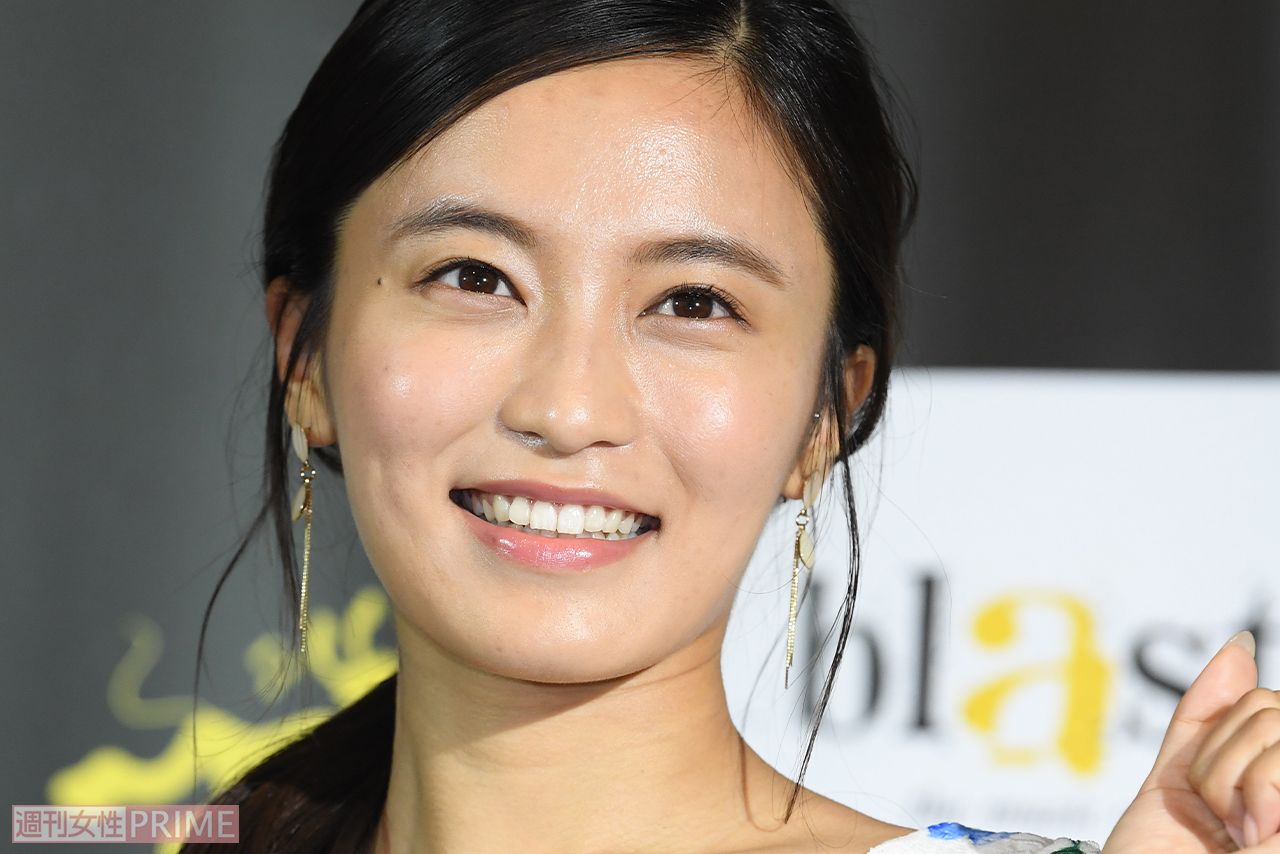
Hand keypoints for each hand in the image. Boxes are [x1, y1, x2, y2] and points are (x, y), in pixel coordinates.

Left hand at [1105, 631, 1279, 851]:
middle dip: (1224, 761)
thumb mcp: (1177, 784)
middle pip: (1273, 709)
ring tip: (1234, 837)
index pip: (1268, 703)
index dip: (1222, 741)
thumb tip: (1239, 647)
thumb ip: (1207, 717)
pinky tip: (1248, 842)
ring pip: (1279, 730)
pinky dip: (1254, 799)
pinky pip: (1279, 775)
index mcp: (1274, 778)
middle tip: (1220, 822)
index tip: (1207, 796)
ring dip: (1235, 782)